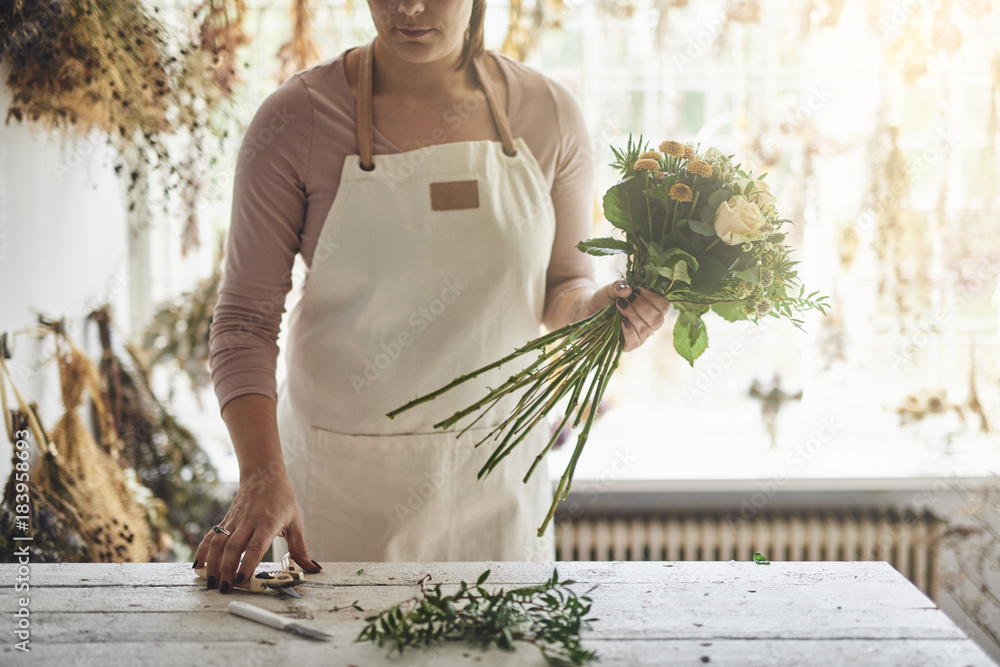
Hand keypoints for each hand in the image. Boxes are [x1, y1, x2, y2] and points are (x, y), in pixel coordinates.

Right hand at [193, 465, 319, 592]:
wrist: (264, 473)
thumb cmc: (282, 498)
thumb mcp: (295, 521)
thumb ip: (300, 548)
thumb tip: (313, 567)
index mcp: (268, 523)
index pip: (255, 546)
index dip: (247, 564)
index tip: (240, 580)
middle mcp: (249, 521)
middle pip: (233, 548)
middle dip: (226, 570)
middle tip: (225, 589)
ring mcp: (235, 520)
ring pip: (219, 543)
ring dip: (213, 564)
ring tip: (211, 583)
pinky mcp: (226, 520)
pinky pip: (212, 536)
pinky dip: (203, 550)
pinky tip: (198, 566)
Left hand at [582, 280, 669, 351]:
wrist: (588, 311)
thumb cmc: (603, 300)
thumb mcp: (609, 289)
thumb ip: (617, 286)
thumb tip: (627, 289)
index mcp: (651, 309)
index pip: (664, 306)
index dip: (652, 297)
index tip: (635, 290)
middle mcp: (648, 324)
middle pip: (658, 320)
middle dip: (641, 307)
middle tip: (626, 300)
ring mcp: (639, 336)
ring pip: (646, 330)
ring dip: (632, 315)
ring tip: (619, 306)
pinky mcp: (627, 346)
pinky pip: (634, 341)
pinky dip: (628, 329)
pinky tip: (620, 321)